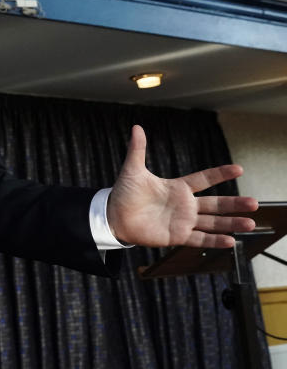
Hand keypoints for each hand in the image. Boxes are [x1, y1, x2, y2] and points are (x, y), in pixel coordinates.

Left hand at [107, 125, 257, 247]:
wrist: (113, 216)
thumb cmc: (124, 193)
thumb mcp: (133, 170)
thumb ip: (138, 150)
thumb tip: (137, 127)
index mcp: (177, 188)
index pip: (204, 179)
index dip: (220, 174)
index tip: (238, 169)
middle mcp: (185, 205)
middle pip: (215, 204)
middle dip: (234, 203)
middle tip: (254, 203)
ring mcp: (183, 221)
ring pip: (212, 222)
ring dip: (231, 224)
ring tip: (250, 223)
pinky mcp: (177, 236)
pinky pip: (199, 239)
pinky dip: (214, 241)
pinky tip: (230, 241)